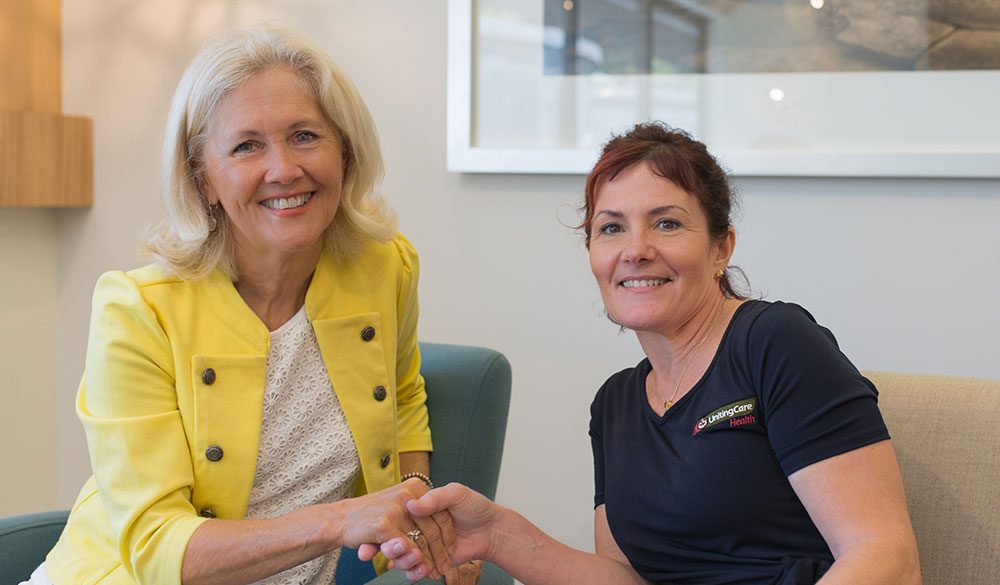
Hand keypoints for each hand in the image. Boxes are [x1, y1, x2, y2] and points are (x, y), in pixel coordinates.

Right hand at [336, 479, 453, 577]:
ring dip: (428, 560)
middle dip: (440, 552)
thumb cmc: (368, 515)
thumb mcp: (399, 506)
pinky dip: (413, 561)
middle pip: (433, 528)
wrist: (337, 519)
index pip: (439, 513)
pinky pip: (407, 548)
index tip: (451, 550)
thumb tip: (440, 518)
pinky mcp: (385, 525)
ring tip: (429, 571)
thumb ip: (419, 510)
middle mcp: (407, 495)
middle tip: (443, 567)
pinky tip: (417, 570)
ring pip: (421, 540)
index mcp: (414, 486)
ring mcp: (395, 509)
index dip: (447, 535)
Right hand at [376, 483, 497, 580]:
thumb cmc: (476, 507)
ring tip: (409, 562)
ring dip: (403, 561)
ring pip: (404, 555)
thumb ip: (435, 498)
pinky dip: (415, 572)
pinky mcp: (431, 559)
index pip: (397, 517)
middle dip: (387, 547)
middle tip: (376, 551)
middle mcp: (418, 524)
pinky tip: (422, 571)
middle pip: (396, 538)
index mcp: (420, 505)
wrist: (493, 530)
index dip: (384, 526)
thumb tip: (411, 504)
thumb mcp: (456, 494)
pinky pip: (416, 568)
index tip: (368, 533)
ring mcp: (424, 543)